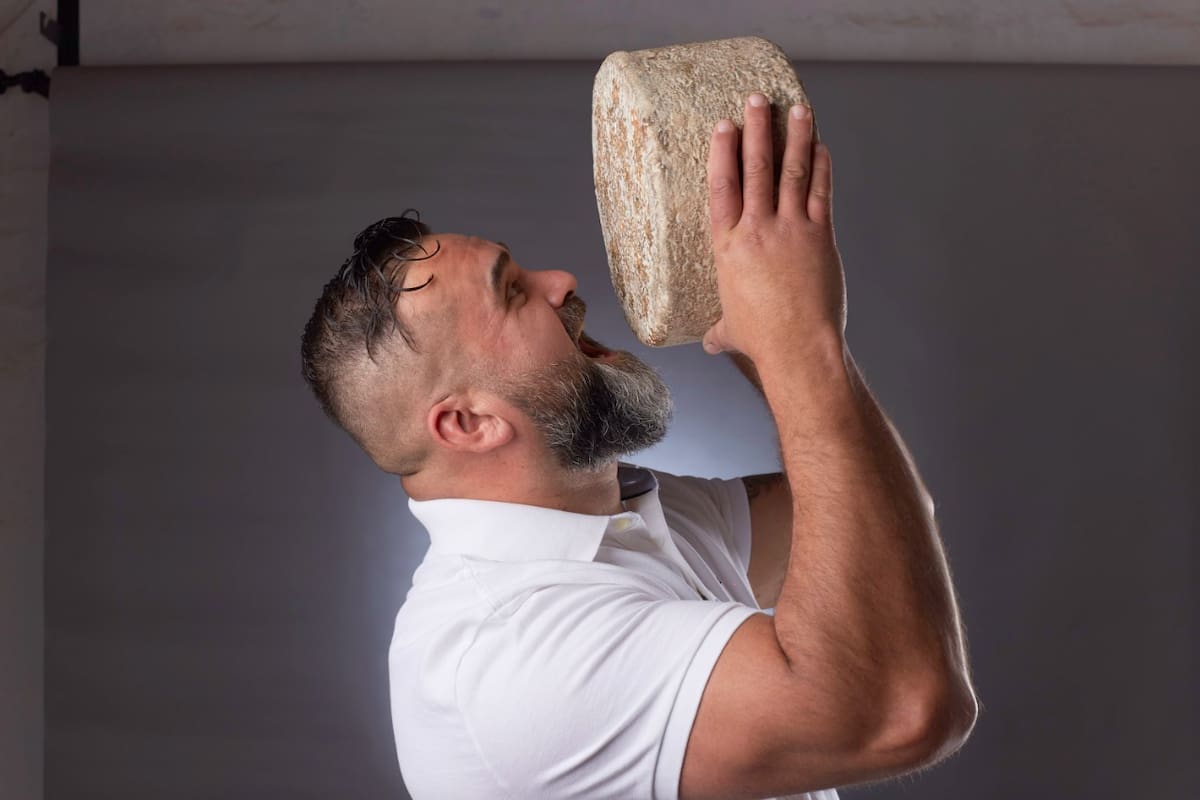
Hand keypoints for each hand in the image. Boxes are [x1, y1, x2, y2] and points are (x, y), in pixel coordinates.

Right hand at [701, 93, 846, 363]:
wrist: (798, 348)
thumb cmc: (761, 341)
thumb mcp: (731, 330)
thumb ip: (721, 329)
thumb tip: (712, 342)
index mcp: (728, 248)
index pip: (721, 188)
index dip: (722, 153)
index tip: (723, 126)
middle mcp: (757, 231)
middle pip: (755, 168)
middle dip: (757, 130)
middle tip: (757, 100)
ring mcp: (790, 230)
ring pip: (791, 172)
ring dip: (794, 136)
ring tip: (795, 108)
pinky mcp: (820, 236)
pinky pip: (821, 192)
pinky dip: (821, 165)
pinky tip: (820, 145)